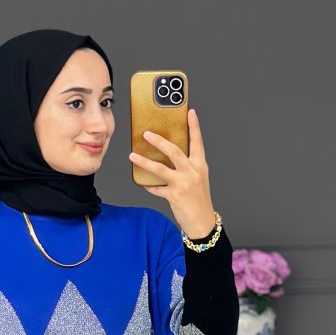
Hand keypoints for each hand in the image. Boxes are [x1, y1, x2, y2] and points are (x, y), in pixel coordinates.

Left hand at [128, 108, 216, 238]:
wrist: (202, 222)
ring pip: (160, 169)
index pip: (197, 142)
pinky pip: (156, 188)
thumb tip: (170, 155)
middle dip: (158, 141)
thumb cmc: (199, 199)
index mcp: (199, 165)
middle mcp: (192, 172)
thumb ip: (187, 166)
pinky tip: (143, 183)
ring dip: (144, 162)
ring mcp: (183, 183)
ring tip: (132, 156)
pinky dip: (149, 186)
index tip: (190, 112)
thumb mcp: (198, 178)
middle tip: (146, 134)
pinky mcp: (174, 196)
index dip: (194, 126)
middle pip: (174, 151)